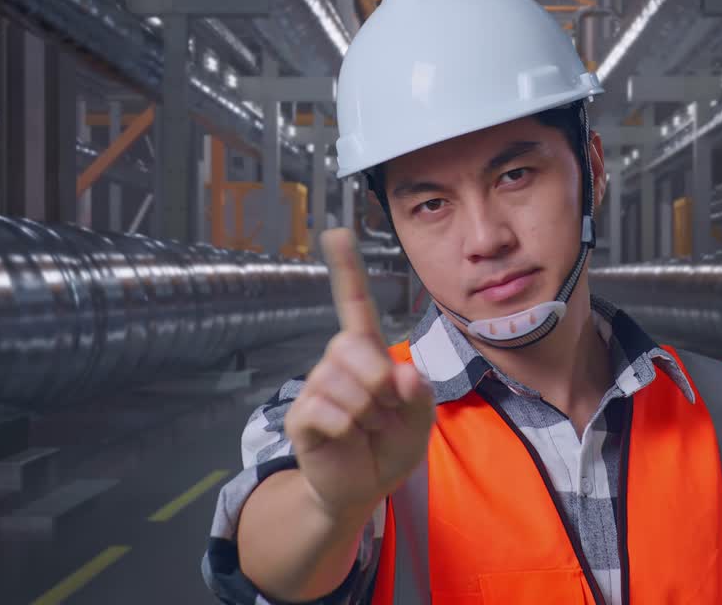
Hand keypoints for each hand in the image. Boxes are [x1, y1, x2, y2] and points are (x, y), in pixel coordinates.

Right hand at [285, 228, 434, 517]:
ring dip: (367, 414)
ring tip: (366, 429)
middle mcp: (337, 362)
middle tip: (384, 412)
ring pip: (344, 384)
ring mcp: (316, 388)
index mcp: (368, 353)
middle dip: (379, 383)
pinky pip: (327, 411)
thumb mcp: (420, 421)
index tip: (335, 233)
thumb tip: (402, 376)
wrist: (363, 488)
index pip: (355, 304)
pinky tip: (347, 439)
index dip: (346, 269)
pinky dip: (347, 429)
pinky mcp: (301, 416)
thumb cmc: (390, 445)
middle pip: (354, 346)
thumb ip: (420, 396)